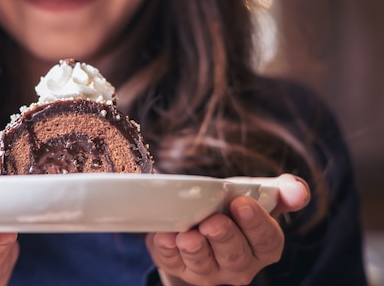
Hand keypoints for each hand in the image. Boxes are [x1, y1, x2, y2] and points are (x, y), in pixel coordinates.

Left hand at [146, 173, 309, 285]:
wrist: (199, 212)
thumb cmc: (232, 204)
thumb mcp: (257, 193)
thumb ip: (281, 191)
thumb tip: (298, 192)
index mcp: (263, 245)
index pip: (267, 240)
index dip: (256, 223)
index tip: (241, 203)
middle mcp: (239, 264)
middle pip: (235, 257)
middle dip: (224, 238)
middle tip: (212, 221)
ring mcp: (209, 270)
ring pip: (204, 266)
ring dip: (196, 250)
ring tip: (188, 236)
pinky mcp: (179, 267)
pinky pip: (172, 263)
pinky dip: (167, 251)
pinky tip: (164, 236)